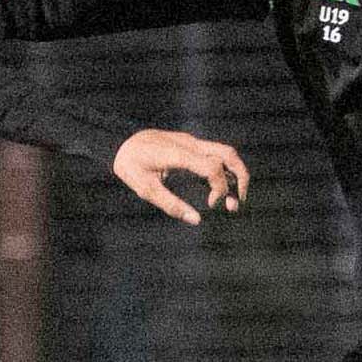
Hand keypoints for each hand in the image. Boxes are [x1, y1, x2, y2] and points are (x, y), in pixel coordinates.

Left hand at [111, 130, 250, 224]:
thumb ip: (171, 204)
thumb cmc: (131, 165)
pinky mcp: (190, 144)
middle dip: (241, 178)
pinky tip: (220, 189)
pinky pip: (214, 154)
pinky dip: (224, 171)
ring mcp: (192, 142)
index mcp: (179, 153)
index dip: (219, 188)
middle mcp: (190, 144)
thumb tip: (196, 220)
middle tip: (239, 202)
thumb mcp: (145, 189)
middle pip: (228, 154)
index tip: (211, 205)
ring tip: (235, 198)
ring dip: (236, 173)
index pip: (213, 167)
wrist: (120, 141)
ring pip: (225, 152)